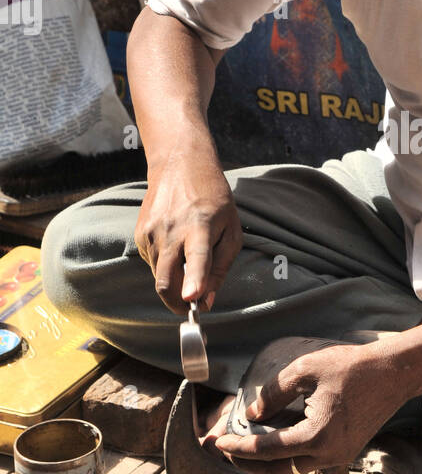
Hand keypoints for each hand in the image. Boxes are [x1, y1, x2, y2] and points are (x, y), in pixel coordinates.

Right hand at [133, 151, 241, 313]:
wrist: (179, 166)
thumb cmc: (213, 200)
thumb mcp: (231, 230)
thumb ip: (221, 267)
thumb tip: (207, 300)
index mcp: (201, 226)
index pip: (197, 258)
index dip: (194, 280)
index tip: (193, 299)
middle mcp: (172, 230)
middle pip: (166, 280)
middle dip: (177, 303)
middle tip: (191, 307)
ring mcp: (152, 232)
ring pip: (160, 276)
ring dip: (174, 280)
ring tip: (188, 256)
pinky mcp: (140, 234)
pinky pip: (153, 263)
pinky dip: (166, 265)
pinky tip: (175, 244)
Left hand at [213, 341, 414, 472]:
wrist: (394, 372)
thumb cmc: (352, 366)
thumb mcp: (305, 370)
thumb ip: (274, 393)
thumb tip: (253, 415)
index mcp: (316, 437)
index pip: (267, 450)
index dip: (238, 447)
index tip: (217, 443)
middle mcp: (328, 454)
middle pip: (278, 469)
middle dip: (248, 463)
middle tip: (225, 452)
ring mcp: (340, 456)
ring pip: (294, 468)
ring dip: (268, 462)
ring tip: (245, 448)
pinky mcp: (346, 451)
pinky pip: (310, 460)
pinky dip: (288, 455)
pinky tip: (274, 441)